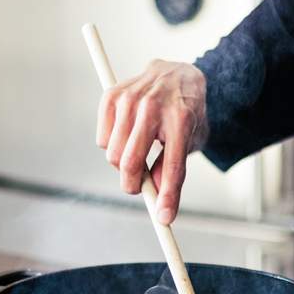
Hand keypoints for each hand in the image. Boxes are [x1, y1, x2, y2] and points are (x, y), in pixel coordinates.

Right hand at [96, 60, 207, 224]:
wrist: (179, 74)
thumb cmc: (186, 113)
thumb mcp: (191, 141)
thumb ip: (174, 168)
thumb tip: (155, 196)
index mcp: (182, 120)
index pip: (173, 167)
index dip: (168, 197)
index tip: (164, 219)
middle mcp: (153, 107)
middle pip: (131, 163)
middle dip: (133, 186)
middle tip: (139, 188)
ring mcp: (130, 99)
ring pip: (112, 154)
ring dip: (123, 165)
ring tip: (138, 154)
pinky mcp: (112, 96)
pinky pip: (102, 139)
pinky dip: (111, 146)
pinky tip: (128, 136)